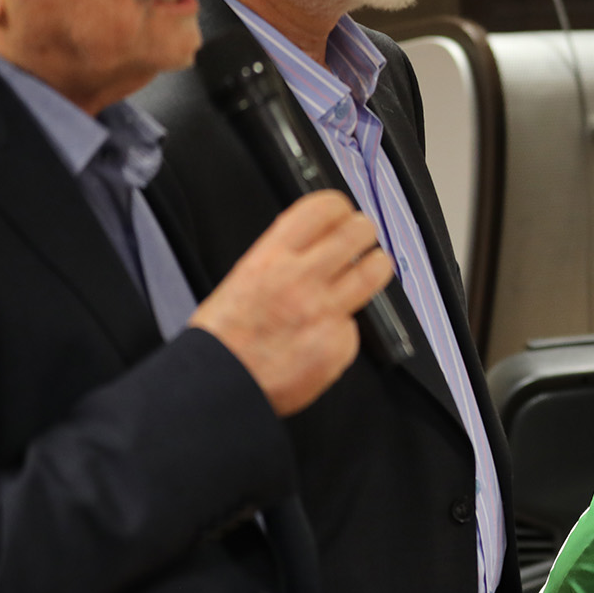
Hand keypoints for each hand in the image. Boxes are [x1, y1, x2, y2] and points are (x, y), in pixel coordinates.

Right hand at [189, 191, 394, 416]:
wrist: (218, 385)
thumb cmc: (223, 337)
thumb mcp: (244, 277)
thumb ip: (282, 256)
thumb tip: (313, 242)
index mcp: (272, 257)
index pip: (323, 208)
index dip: (340, 207)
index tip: (343, 214)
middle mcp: (301, 278)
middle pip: (358, 232)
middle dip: (363, 233)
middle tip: (361, 241)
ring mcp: (325, 311)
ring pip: (375, 270)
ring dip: (375, 267)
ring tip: (368, 272)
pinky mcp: (339, 344)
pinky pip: (356, 326)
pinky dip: (345, 330)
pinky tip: (325, 335)